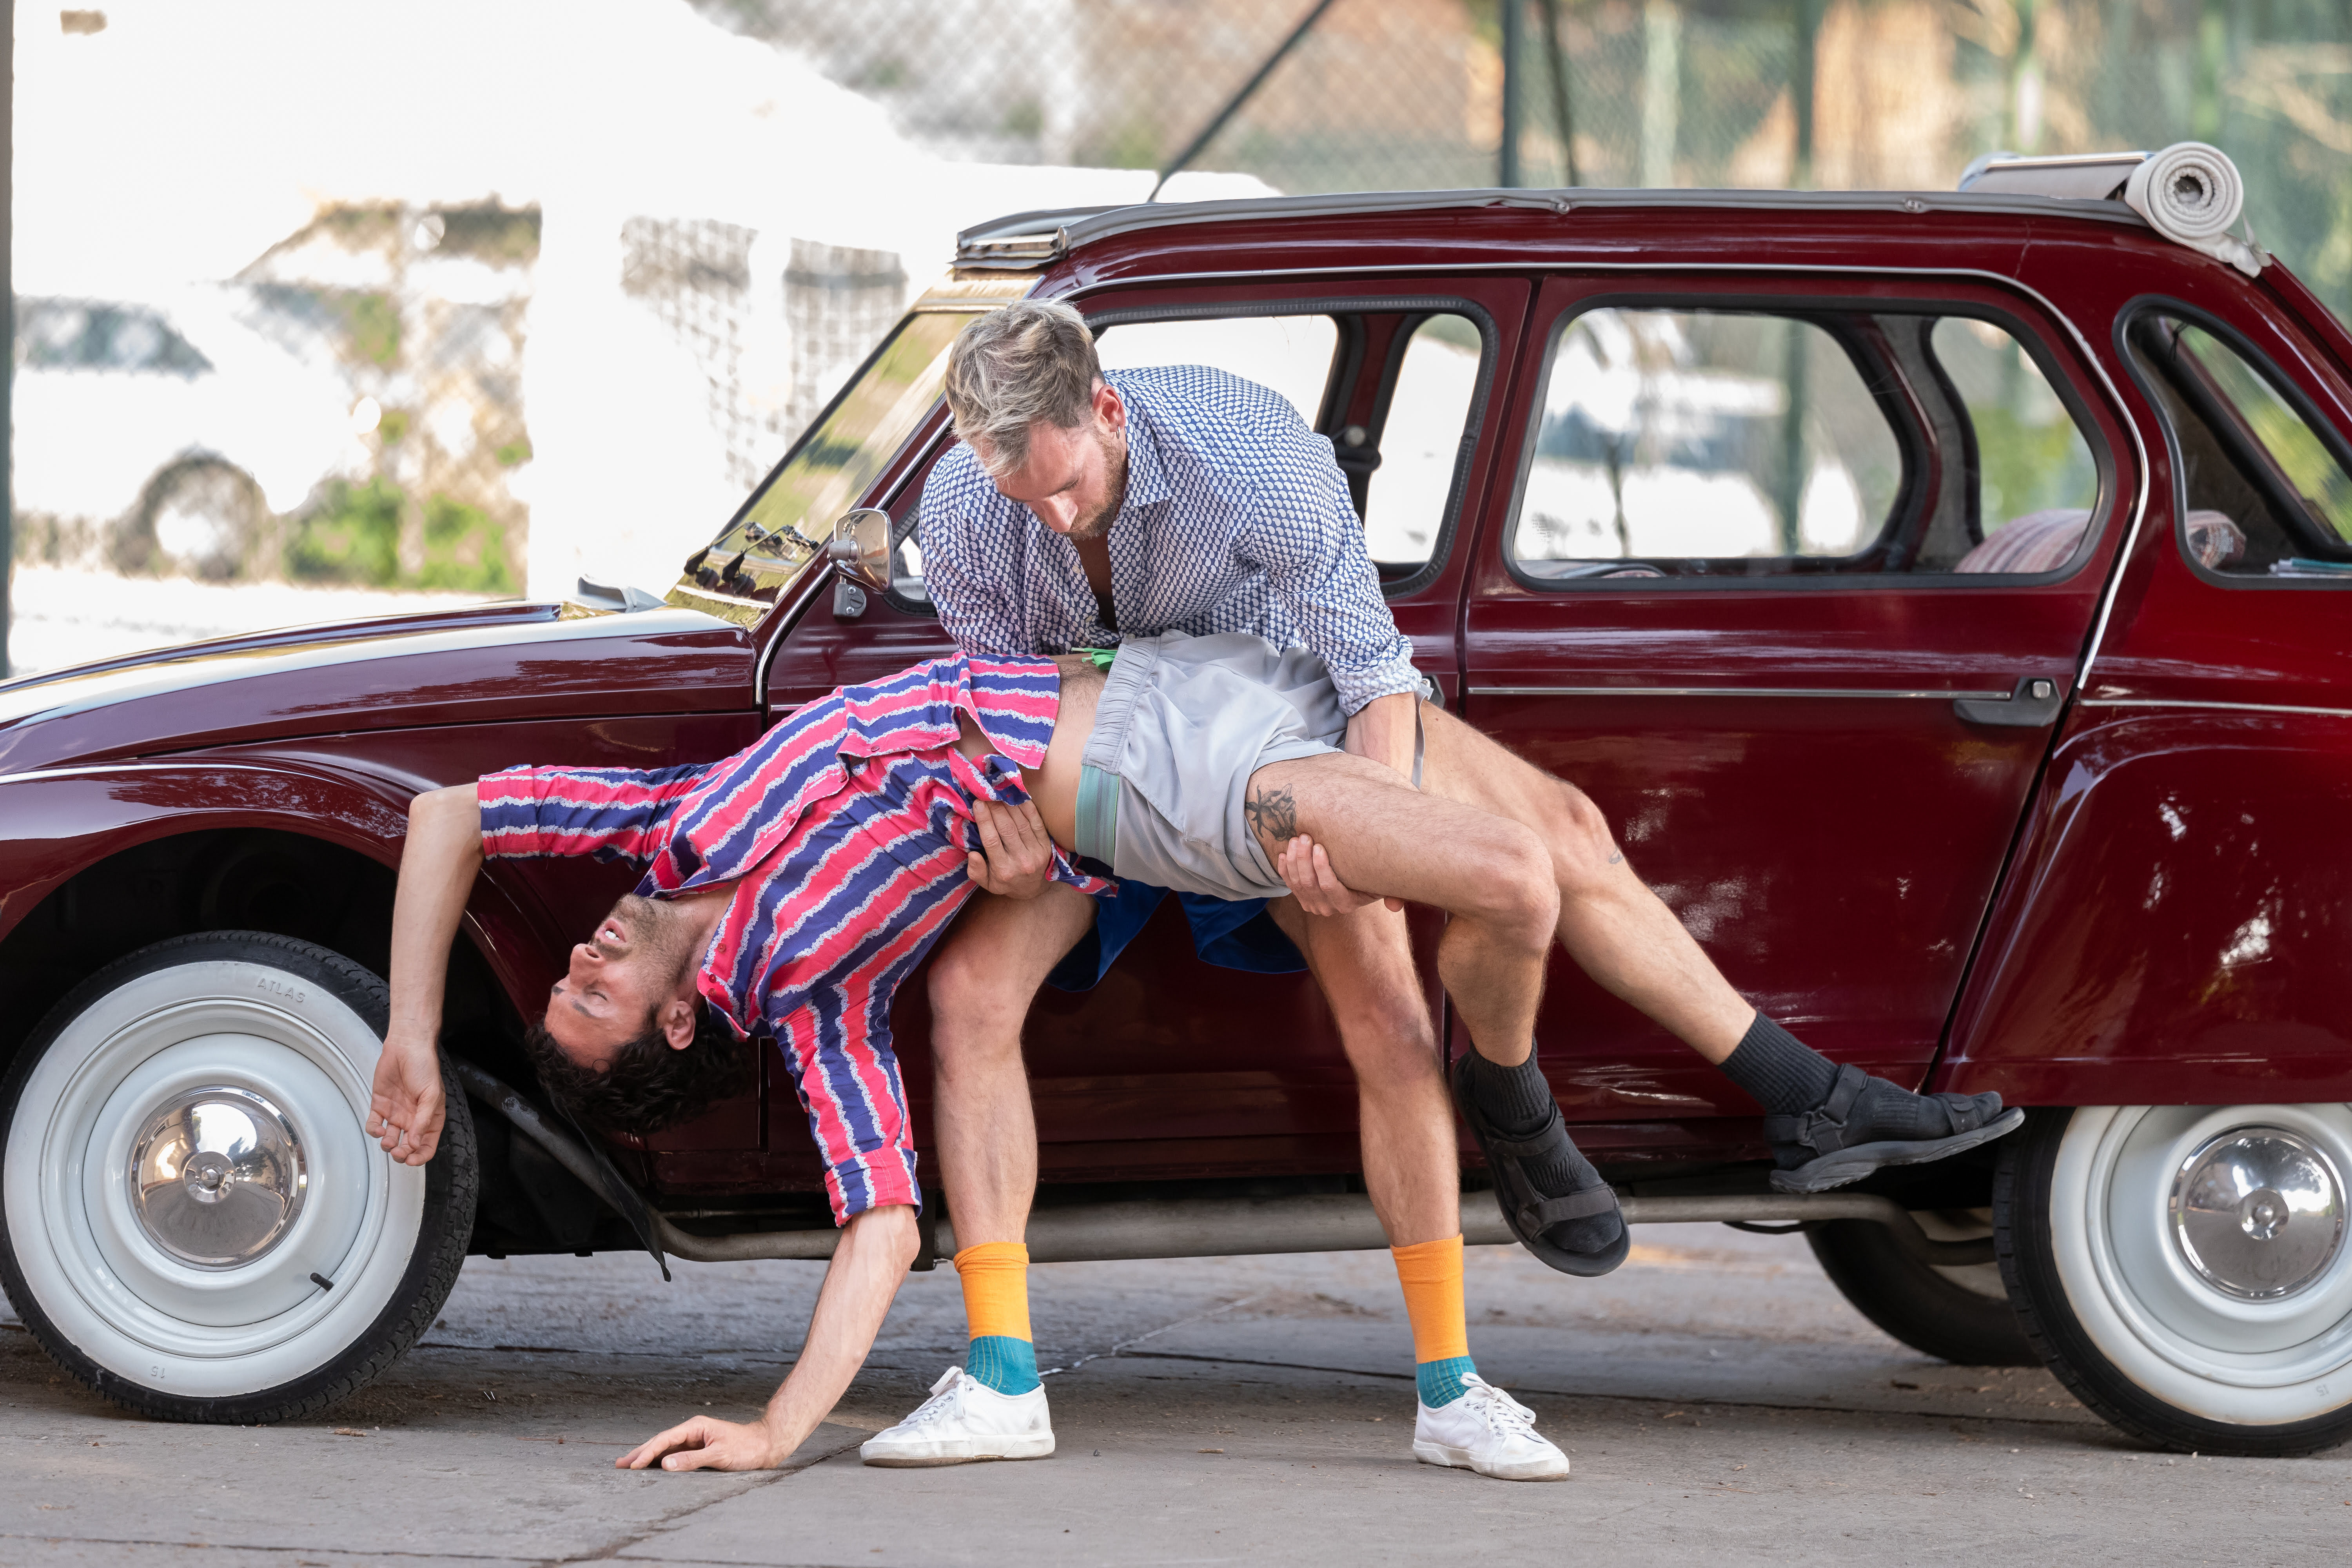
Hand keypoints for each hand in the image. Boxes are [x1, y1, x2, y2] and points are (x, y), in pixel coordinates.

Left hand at [366, 1036, 445, 1165]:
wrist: (405, 1047)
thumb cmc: (424, 1067)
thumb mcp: (431, 1094)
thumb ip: (424, 1120)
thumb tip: (415, 1143)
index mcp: (430, 1118)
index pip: (427, 1145)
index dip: (420, 1157)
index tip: (411, 1160)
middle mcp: (413, 1118)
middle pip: (407, 1146)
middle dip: (402, 1154)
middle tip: (397, 1152)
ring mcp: (396, 1113)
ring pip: (390, 1139)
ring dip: (387, 1145)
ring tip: (387, 1140)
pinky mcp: (381, 1106)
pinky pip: (375, 1124)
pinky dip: (373, 1130)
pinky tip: (377, 1129)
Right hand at [617, 1412, 785, 1471]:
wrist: (764, 1445)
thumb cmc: (745, 1448)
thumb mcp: (719, 1455)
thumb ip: (691, 1460)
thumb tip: (664, 1464)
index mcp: (695, 1427)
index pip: (665, 1440)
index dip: (647, 1453)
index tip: (632, 1465)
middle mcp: (692, 1431)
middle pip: (661, 1441)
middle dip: (640, 1453)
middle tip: (619, 1464)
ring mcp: (695, 1439)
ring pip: (666, 1448)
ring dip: (647, 1457)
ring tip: (628, 1465)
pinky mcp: (699, 1448)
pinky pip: (675, 1454)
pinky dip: (660, 1460)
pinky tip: (651, 1467)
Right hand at [967, 797, 1053, 898]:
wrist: (1033, 889)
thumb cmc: (1005, 883)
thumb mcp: (987, 883)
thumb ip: (976, 871)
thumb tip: (972, 855)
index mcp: (1003, 870)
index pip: (992, 840)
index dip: (985, 820)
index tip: (978, 803)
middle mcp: (1021, 861)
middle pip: (1007, 829)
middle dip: (996, 808)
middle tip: (987, 792)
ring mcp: (1036, 852)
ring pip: (1021, 823)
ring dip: (1010, 805)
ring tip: (1000, 791)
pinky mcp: (1046, 845)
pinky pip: (1036, 822)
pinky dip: (1028, 808)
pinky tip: (1019, 796)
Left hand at [1277, 832, 1401, 916]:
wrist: (1354, 884)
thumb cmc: (1370, 878)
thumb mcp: (1382, 885)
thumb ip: (1393, 894)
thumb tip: (1395, 906)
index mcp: (1346, 904)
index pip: (1328, 886)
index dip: (1321, 867)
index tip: (1318, 846)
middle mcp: (1327, 907)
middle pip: (1309, 883)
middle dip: (1303, 858)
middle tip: (1304, 836)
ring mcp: (1312, 904)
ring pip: (1296, 882)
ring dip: (1293, 860)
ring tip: (1295, 840)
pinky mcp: (1301, 898)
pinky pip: (1288, 884)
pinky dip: (1284, 868)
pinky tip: (1284, 853)